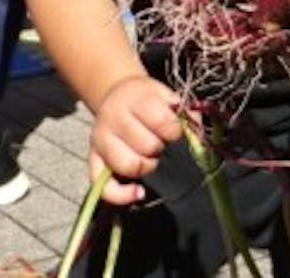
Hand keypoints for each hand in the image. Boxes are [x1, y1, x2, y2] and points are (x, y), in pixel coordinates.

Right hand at [88, 75, 182, 204]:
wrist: (118, 95)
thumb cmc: (147, 99)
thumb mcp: (167, 96)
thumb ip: (184, 113)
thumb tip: (196, 136)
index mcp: (133, 98)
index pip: (160, 121)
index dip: (175, 131)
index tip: (176, 131)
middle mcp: (112, 118)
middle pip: (147, 146)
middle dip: (162, 148)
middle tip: (163, 142)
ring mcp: (100, 140)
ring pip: (129, 166)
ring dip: (147, 166)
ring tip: (151, 158)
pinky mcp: (93, 160)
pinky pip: (104, 187)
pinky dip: (122, 195)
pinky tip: (138, 191)